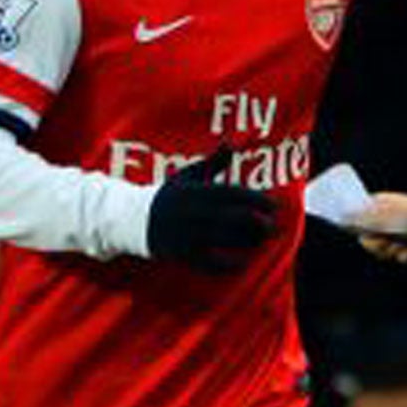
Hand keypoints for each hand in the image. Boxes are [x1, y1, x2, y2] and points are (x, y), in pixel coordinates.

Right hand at [146, 148, 276, 272]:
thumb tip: (232, 142)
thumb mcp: (188, 176)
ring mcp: (186, 235)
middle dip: (257, 222)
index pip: (231, 194)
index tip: (275, 204)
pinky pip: (209, 263)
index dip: (256, 199)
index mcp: (195, 192)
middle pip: (232, 218)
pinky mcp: (182, 255)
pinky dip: (228, 264)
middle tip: (273, 225)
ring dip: (248, 241)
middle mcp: (191, 212)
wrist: (131, 219)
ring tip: (262, 239)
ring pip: (225, 239)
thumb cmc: (170, 195)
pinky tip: (244, 262)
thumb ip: (213, 162)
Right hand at [355, 192, 406, 261]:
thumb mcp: (379, 216)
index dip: (358, 229)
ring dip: (391, 251)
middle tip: (384, 242)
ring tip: (402, 245)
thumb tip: (341, 218)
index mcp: (379, 205)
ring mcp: (400, 232)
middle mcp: (388, 217)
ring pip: (384, 251)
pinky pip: (400, 256)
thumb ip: (358, 218)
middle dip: (375, 246)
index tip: (361, 233)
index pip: (358, 219)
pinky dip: (406, 255)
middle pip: (369, 240)